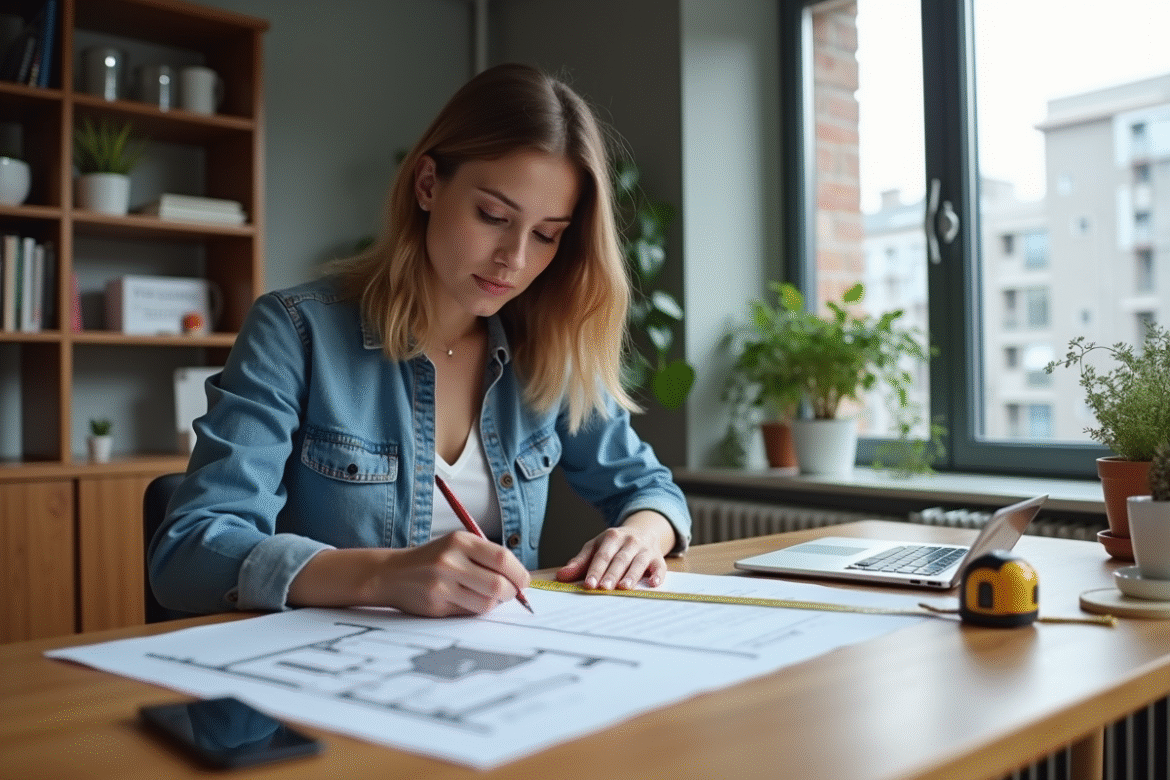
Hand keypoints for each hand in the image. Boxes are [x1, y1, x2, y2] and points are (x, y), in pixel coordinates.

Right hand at [288, 531, 529, 617]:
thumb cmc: (433, 559)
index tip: (523, 581)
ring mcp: (442, 584)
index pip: (503, 558)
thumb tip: (521, 580)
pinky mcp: (436, 604)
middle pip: (498, 585)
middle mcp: (450, 561)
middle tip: (510, 594)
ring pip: (486, 603)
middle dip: (511, 593)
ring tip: (486, 596)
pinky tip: (467, 601)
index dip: (519, 573)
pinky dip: (476, 610)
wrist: (392, 573)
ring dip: (493, 603)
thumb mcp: (458, 545)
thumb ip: (487, 557)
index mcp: (460, 541)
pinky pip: (469, 613)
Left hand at [555, 510, 675, 589]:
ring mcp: (645, 549)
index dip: (595, 570)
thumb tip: (561, 576)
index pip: (602, 555)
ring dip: (632, 575)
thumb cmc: (614, 544)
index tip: (589, 584)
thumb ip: (579, 562)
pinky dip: (658, 575)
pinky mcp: (658, 558)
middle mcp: (629, 541)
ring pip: (638, 562)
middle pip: (619, 559)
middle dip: (612, 574)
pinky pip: (659, 566)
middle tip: (604, 588)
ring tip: (624, 587)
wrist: (643, 531)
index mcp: (611, 537)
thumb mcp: (595, 547)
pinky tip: (654, 583)